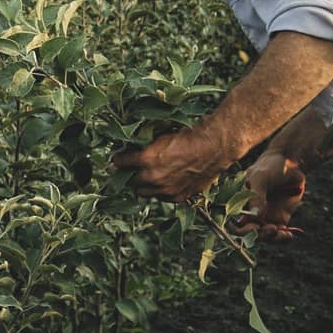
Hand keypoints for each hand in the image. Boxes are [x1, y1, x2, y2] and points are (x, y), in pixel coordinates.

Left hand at [112, 126, 233, 201]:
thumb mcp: (162, 135)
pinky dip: (160, 192)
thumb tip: (134, 147)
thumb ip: (145, 144)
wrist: (214, 147)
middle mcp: (153, 177)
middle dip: (131, 174)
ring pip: (144, 193)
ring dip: (144, 186)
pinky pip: (162, 198)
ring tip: (148, 179)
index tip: (117, 160)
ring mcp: (166, 189)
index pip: (120, 162)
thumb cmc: (189, 136)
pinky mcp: (179, 196)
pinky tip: (163, 184)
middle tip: (133, 170)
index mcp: (146, 159)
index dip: (118, 160)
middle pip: (132, 181)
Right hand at [237, 151, 305, 240]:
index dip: (240, 230)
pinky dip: (283, 237)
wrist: (291, 163)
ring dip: (272, 238)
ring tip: (282, 231)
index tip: (252, 228)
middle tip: (271, 229)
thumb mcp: (261, 177)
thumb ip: (256, 195)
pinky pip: (278, 234)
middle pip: (249, 233)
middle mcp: (250, 212)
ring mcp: (265, 216)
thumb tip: (255, 215)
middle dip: (259, 235)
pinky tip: (290, 234)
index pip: (233, 222)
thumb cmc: (270, 166)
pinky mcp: (279, 218)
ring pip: (264, 236)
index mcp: (239, 202)